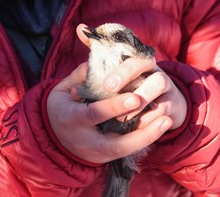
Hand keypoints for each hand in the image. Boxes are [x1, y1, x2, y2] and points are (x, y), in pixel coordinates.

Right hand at [46, 63, 172, 163]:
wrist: (52, 138)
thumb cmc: (60, 107)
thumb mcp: (61, 90)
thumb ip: (79, 75)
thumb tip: (98, 62)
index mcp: (71, 119)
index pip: (94, 114)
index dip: (114, 107)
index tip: (134, 98)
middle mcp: (86, 140)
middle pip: (115, 141)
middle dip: (139, 130)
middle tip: (162, 114)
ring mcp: (97, 152)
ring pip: (126, 150)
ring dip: (149, 136)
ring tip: (167, 120)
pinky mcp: (106, 157)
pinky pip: (128, 150)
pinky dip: (145, 139)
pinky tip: (161, 125)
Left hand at [74, 23, 186, 130]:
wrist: (161, 103)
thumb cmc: (130, 84)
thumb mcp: (113, 69)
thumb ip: (98, 50)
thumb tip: (80, 28)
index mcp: (140, 61)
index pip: (135, 57)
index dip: (123, 70)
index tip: (107, 84)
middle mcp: (156, 71)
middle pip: (151, 71)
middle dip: (132, 82)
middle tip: (112, 94)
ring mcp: (167, 88)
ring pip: (159, 88)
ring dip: (142, 102)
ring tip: (122, 117)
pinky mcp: (171, 106)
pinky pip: (163, 111)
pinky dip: (149, 120)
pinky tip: (134, 127)